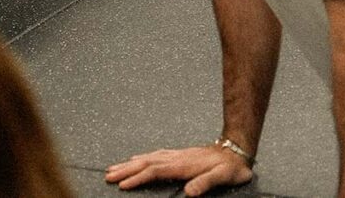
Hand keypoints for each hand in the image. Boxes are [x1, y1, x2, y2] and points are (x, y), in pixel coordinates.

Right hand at [105, 145, 253, 195]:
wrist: (236, 150)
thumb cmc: (230, 167)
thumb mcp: (222, 177)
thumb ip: (205, 183)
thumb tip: (189, 193)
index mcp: (182, 165)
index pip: (155, 171)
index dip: (138, 178)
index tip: (123, 185)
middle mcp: (176, 158)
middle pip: (145, 163)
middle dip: (126, 170)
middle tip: (108, 176)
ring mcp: (176, 155)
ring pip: (147, 158)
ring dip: (129, 164)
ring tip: (114, 168)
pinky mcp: (178, 155)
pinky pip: (154, 155)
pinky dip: (141, 158)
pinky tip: (136, 159)